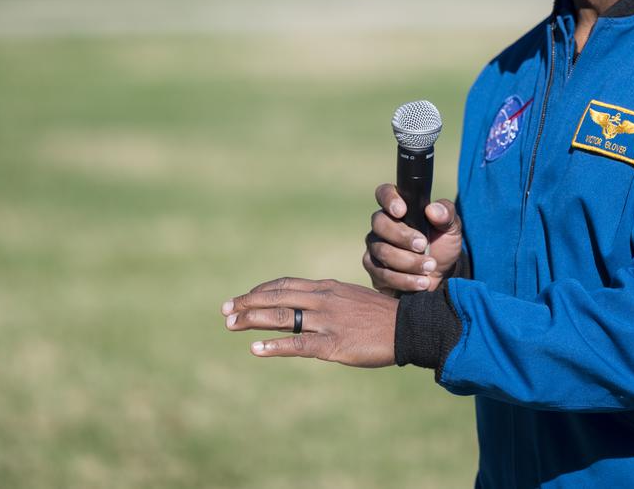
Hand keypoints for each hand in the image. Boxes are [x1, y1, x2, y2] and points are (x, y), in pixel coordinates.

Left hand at [221, 277, 397, 366]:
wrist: (408, 327)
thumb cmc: (382, 316)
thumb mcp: (352, 298)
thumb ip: (328, 300)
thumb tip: (307, 307)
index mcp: (327, 287)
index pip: (285, 284)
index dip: (260, 291)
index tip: (242, 298)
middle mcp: (323, 299)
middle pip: (276, 297)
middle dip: (247, 303)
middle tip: (225, 311)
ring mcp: (326, 321)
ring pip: (281, 316)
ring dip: (252, 320)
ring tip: (231, 325)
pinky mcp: (332, 343)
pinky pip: (297, 344)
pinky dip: (273, 346)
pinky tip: (256, 349)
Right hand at [363, 183, 462, 294]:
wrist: (441, 275)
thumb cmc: (442, 244)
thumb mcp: (451, 228)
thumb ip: (446, 214)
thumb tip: (433, 210)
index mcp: (399, 208)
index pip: (384, 193)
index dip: (389, 199)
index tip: (402, 211)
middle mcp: (382, 225)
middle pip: (379, 223)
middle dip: (403, 236)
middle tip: (424, 245)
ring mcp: (375, 247)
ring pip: (382, 251)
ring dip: (409, 261)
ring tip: (429, 266)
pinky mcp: (375, 270)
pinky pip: (383, 274)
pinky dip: (405, 279)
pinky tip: (421, 282)